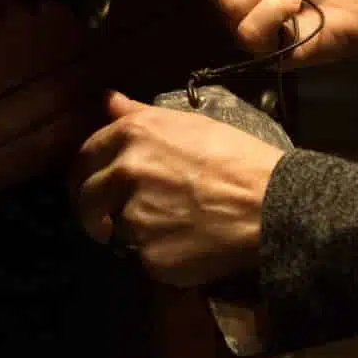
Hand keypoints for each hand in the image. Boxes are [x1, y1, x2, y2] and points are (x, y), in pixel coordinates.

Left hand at [69, 91, 283, 288]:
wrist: (272, 204)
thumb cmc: (238, 157)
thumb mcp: (190, 123)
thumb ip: (138, 114)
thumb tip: (107, 100)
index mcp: (131, 136)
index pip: (84, 158)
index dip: (88, 174)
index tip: (95, 186)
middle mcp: (124, 174)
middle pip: (87, 200)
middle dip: (97, 210)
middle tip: (117, 216)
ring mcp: (134, 217)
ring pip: (116, 230)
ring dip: (134, 231)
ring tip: (173, 225)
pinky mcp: (149, 257)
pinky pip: (143, 258)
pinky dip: (159, 255)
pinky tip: (188, 244)